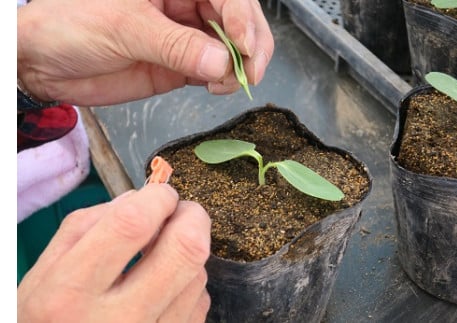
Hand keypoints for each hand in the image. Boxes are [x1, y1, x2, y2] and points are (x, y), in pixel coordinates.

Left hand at [17, 0, 273, 105]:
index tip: (245, 47)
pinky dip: (224, 81)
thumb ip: (176, 46)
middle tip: (249, 73)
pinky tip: (218, 88)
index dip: (243, 18)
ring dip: (239, 67)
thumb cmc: (73, 24)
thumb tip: (222, 64)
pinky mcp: (182, 65)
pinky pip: (215, 71)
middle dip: (251, 45)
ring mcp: (186, 36)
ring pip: (232, 47)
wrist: (45, 62)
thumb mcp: (126, 28)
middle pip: (238, 19)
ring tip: (228, 85)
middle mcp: (187, 5)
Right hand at [18, 184, 211, 322]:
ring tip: (163, 257)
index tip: (161, 193)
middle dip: (192, 216)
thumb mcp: (43, 275)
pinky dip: (188, 284)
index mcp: (72, 293)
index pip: (132, 225)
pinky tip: (165, 288)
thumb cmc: (49, 320)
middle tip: (181, 211)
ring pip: (198, 275)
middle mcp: (119, 320)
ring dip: (187, 253)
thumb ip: (85, 226)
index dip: (157, 197)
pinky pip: (199, 302)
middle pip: (186, 249)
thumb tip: (137, 198)